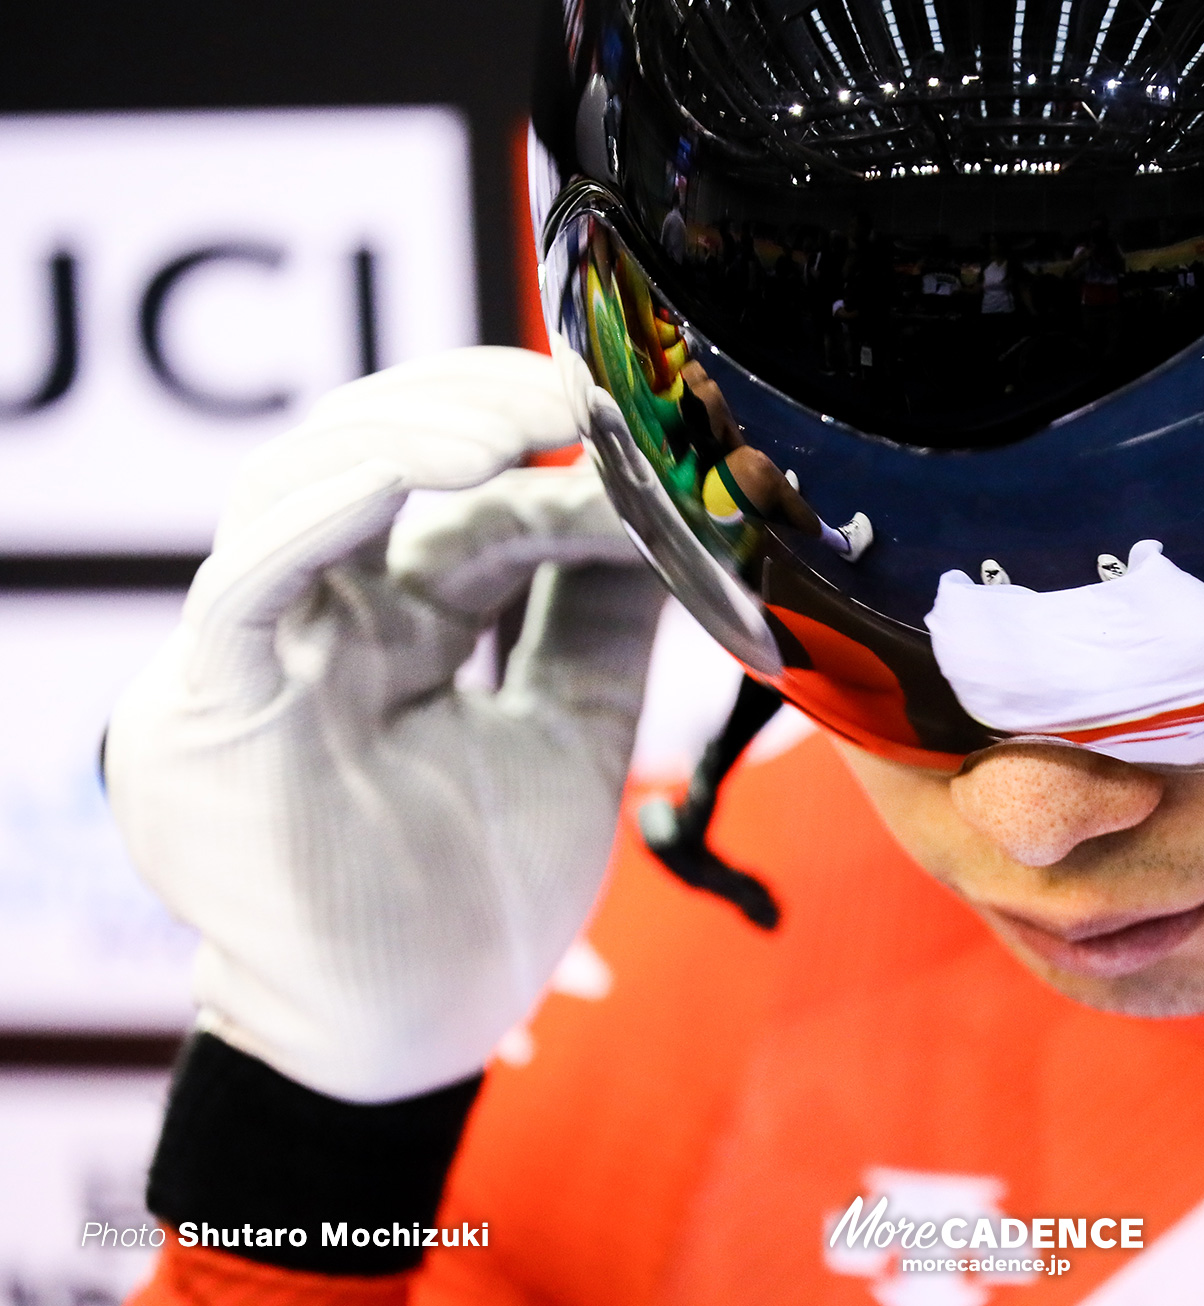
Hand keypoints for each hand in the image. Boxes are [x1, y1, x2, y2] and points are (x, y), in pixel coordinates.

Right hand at [106, 347, 662, 1101]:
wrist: (415, 1037)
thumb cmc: (482, 895)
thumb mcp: (570, 729)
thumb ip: (598, 625)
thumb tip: (666, 511)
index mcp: (405, 626)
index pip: (472, 506)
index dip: (555, 468)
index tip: (644, 447)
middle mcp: (326, 621)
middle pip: (371, 455)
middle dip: (471, 408)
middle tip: (574, 394)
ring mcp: (259, 656)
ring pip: (299, 485)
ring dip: (405, 438)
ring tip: (512, 430)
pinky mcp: (207, 709)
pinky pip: (243, 586)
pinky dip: (314, 519)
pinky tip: (400, 479)